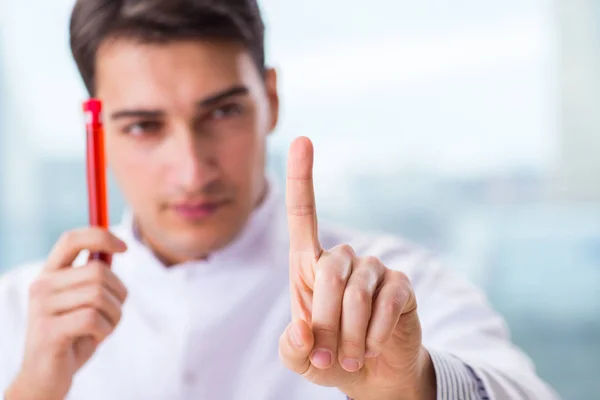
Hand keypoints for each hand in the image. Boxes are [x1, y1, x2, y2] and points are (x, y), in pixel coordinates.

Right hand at [6, 228, 127, 399]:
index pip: (72, 239)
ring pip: (99, 295)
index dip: (101, 236)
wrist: (47, 377)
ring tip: (103, 328)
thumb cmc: (73, 335)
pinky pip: (93, 319)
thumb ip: (95, 277)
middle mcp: (42, 286)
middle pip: (98, 271)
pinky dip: (104, 330)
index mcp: (50, 274)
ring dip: (114, 315)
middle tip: (114, 313)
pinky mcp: (48, 331)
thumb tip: (115, 247)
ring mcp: (41, 308)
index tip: (125, 248)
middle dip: (119, 293)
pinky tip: (94, 339)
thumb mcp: (85, 301)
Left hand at [279, 137, 435, 399]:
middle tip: (327, 356)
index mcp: (310, 266)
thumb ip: (291, 347)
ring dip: (350, 334)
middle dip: (326, 319)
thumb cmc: (329, 356)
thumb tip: (303, 330)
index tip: (302, 139)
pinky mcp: (402, 286)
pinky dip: (375, 334)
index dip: (302, 178)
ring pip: (357, 291)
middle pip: (330, 268)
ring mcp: (375, 271)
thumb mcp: (300, 357)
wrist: (371, 376)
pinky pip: (387, 302)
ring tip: (350, 358)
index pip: (304, 215)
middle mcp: (343, 260)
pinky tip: (373, 347)